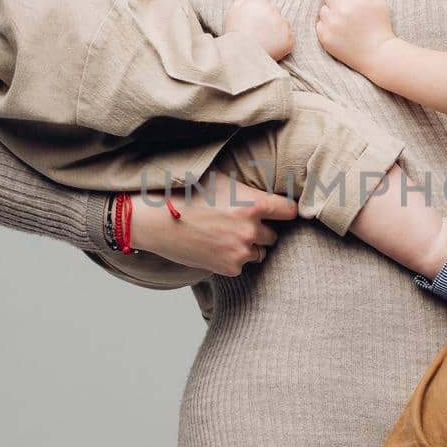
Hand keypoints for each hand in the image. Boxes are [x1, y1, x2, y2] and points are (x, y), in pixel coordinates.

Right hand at [128, 172, 297, 274]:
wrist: (156, 219)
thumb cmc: (186, 193)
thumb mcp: (220, 179)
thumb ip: (247, 187)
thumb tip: (266, 183)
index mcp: (253, 203)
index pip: (290, 211)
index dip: (284, 211)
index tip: (279, 211)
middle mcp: (251, 229)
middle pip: (274, 234)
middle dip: (261, 229)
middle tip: (239, 223)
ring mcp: (240, 250)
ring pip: (260, 252)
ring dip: (249, 246)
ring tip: (225, 235)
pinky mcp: (229, 267)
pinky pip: (241, 264)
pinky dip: (232, 258)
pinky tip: (214, 246)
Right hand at [224, 0, 293, 60]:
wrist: (241, 59)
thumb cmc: (235, 35)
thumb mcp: (233, 12)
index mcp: (258, 2)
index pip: (264, 2)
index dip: (258, 13)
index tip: (254, 23)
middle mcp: (273, 11)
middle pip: (275, 13)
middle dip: (269, 21)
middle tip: (258, 34)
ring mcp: (283, 25)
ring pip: (284, 25)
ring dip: (277, 31)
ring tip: (264, 41)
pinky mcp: (289, 39)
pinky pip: (290, 38)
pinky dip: (284, 43)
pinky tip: (272, 47)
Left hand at [316, 0, 396, 75]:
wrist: (377, 55)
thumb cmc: (380, 28)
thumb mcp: (380, 4)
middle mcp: (342, 9)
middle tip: (346, 10)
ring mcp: (332, 23)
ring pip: (323, 8)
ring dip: (331, 13)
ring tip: (343, 23)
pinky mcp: (325, 36)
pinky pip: (320, 23)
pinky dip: (328, 27)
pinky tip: (339, 32)